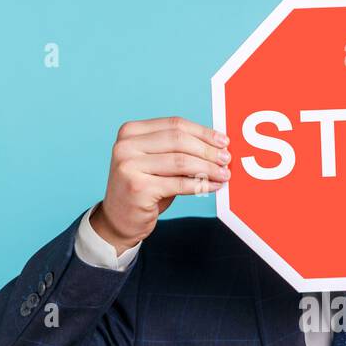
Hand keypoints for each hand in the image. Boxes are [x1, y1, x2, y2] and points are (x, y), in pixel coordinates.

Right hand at [92, 117, 231, 250]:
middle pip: (178, 140)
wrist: (118, 221)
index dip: (202, 132)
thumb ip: (179, 150)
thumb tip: (217, 147)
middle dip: (208, 150)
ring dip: (207, 168)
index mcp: (131, 131)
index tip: (223, 140)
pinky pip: (179, 183)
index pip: (174, 124)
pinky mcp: (137, 188)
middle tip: (227, 159)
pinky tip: (214, 186)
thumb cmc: (144, 189)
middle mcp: (126, 145)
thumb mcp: (158, 164)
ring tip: (224, 174)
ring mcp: (129, 166)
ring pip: (181, 161)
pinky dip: (200, 184)